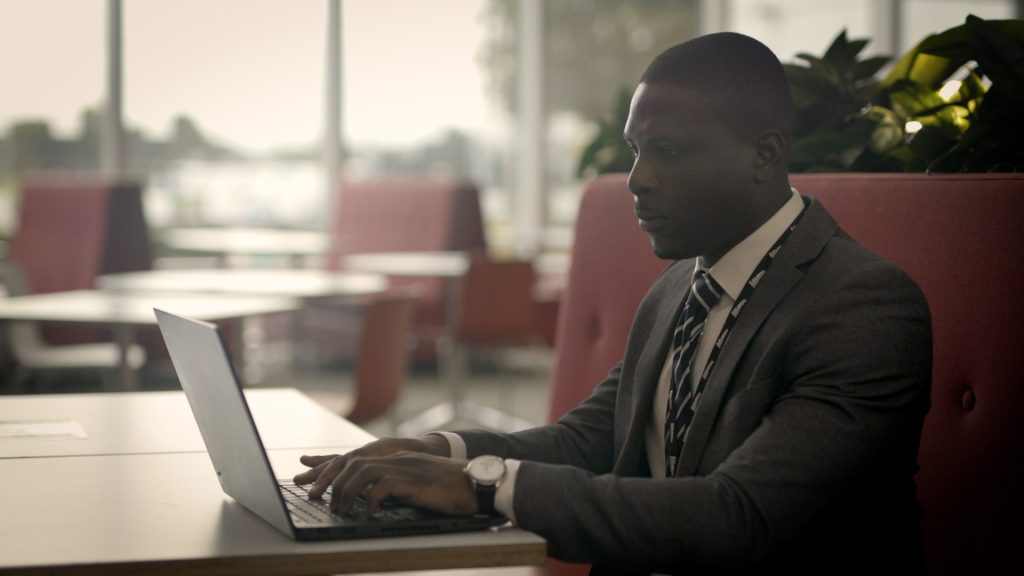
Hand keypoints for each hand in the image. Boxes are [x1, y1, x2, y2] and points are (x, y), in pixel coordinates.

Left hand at [294, 435, 473, 513]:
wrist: (476, 482)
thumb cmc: (450, 488)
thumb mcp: (417, 484)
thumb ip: (396, 485)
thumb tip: (372, 498)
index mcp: (396, 458)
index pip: (355, 458)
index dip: (331, 467)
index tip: (311, 479)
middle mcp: (396, 459)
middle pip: (352, 462)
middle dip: (330, 480)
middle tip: (318, 498)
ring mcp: (404, 467)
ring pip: (361, 472)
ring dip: (345, 491)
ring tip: (340, 508)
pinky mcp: (413, 480)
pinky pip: (382, 486)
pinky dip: (370, 499)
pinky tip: (366, 512)